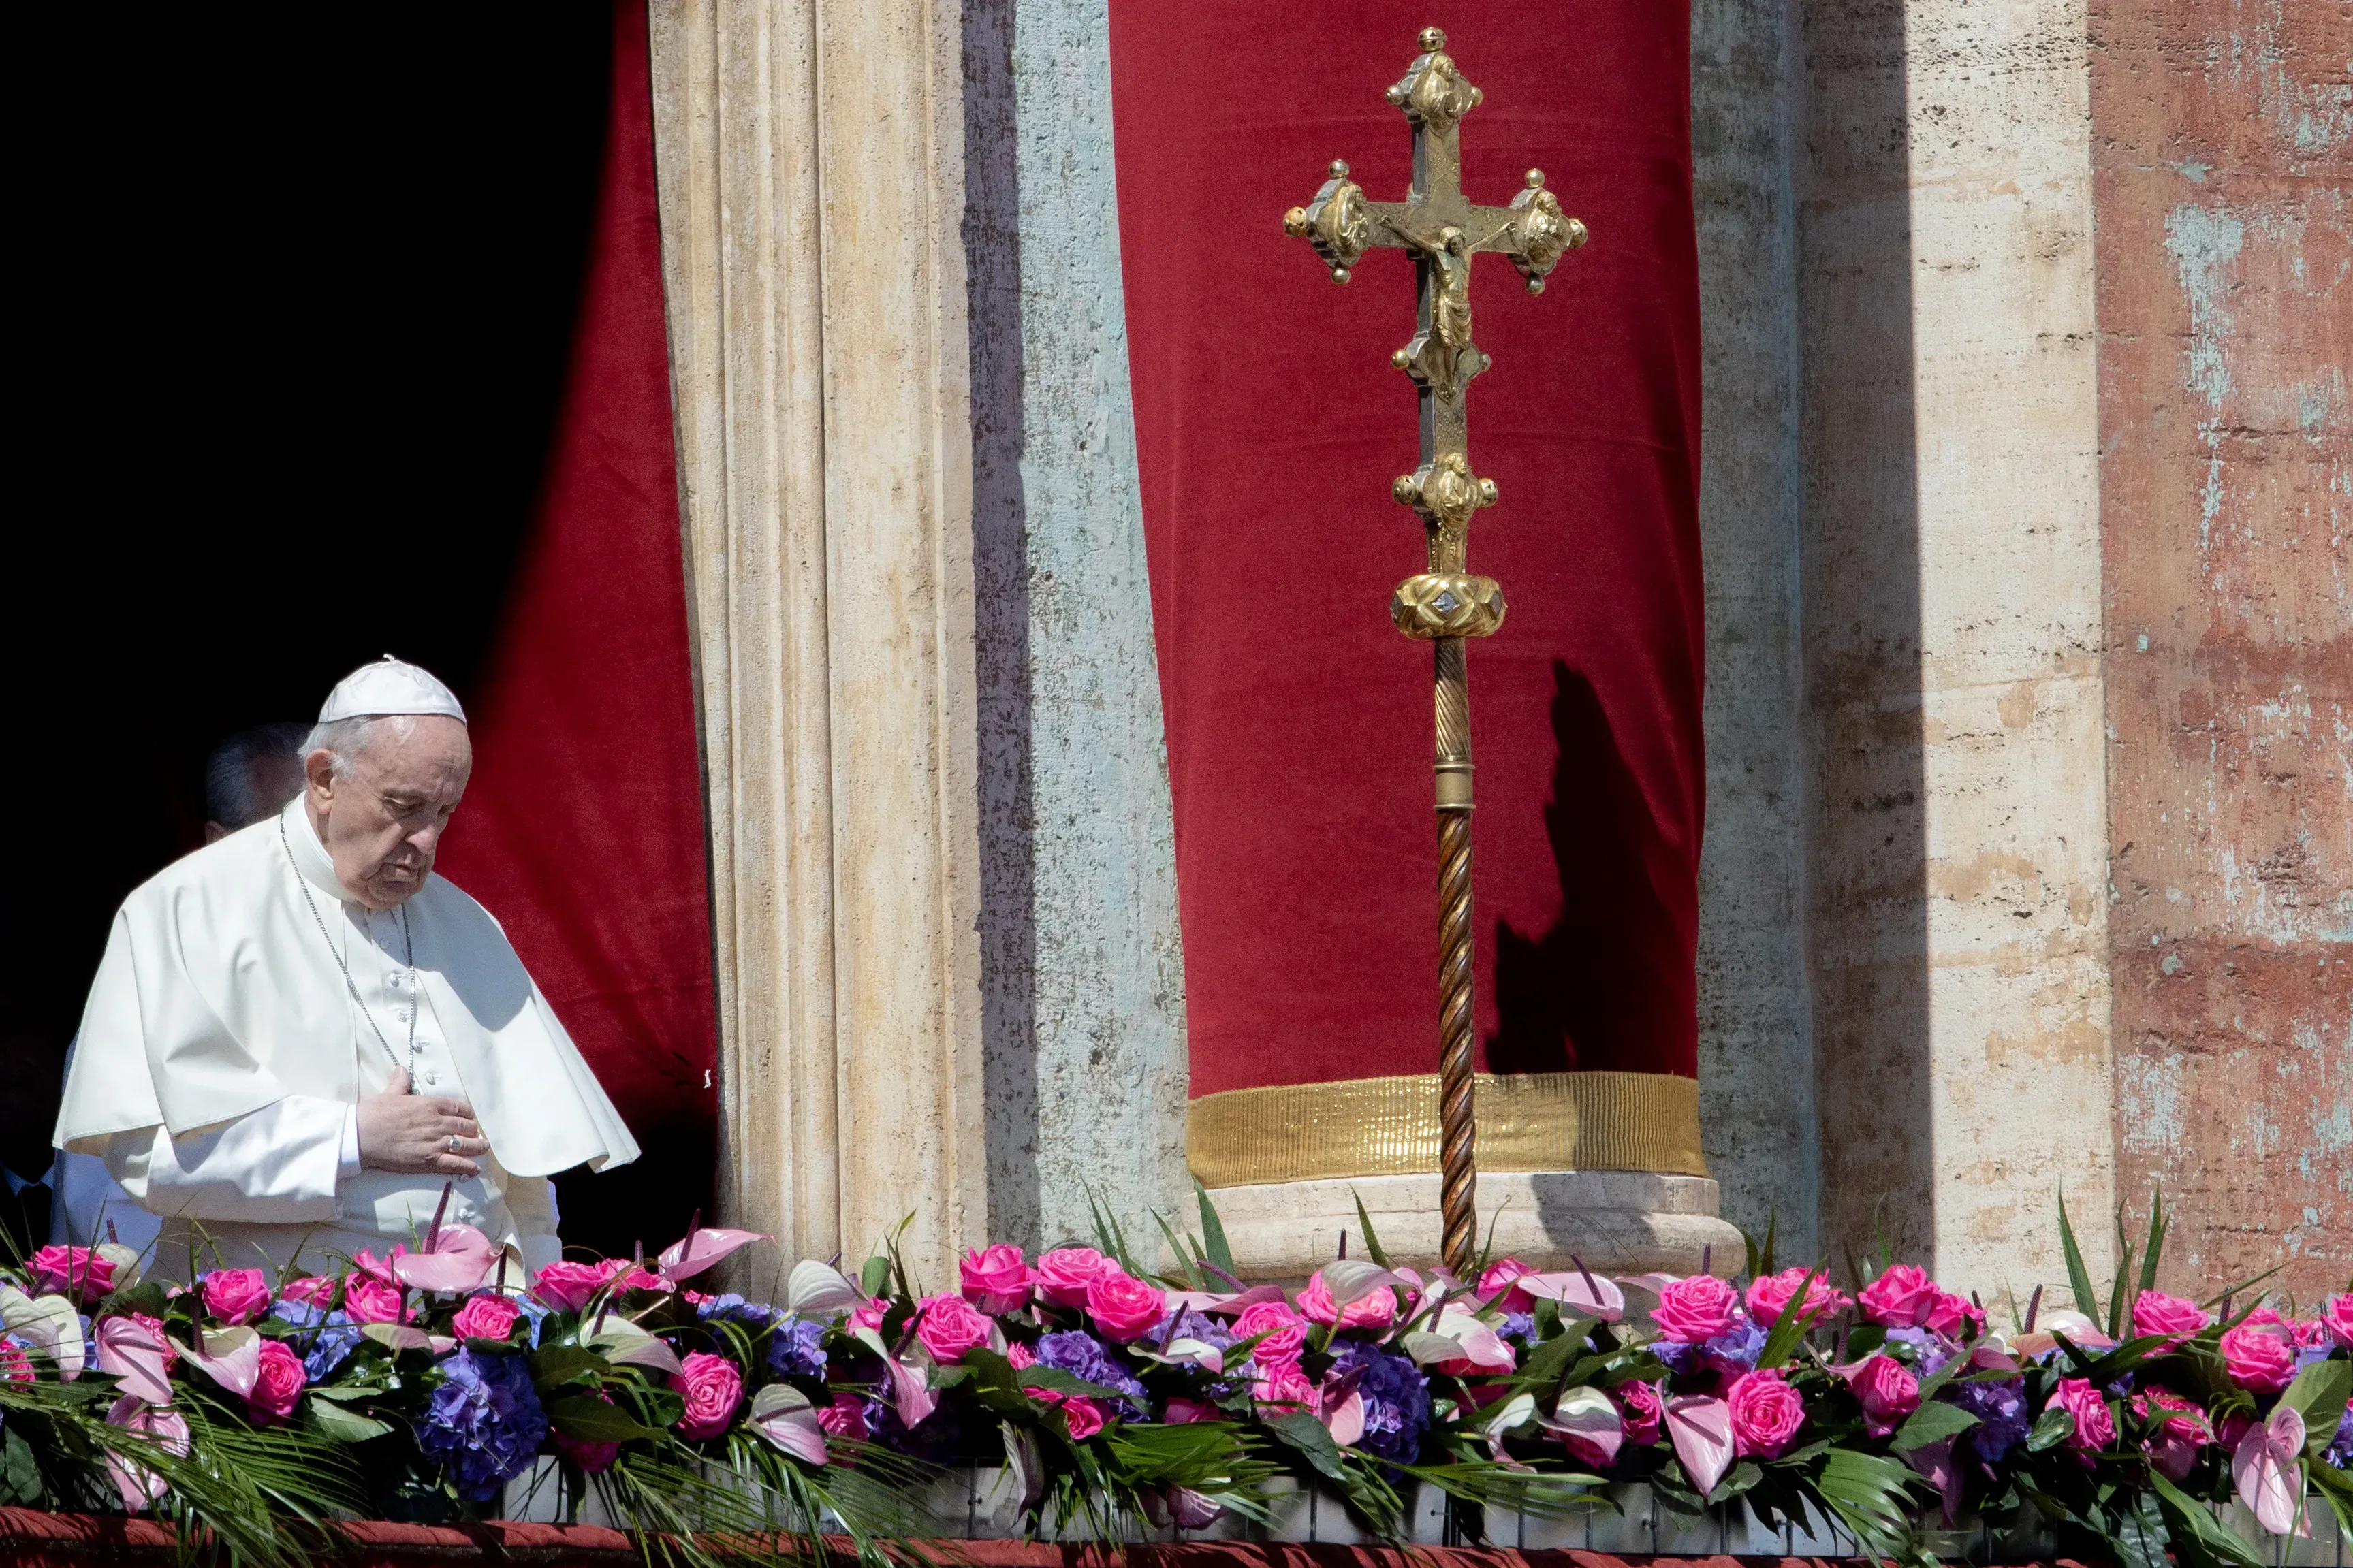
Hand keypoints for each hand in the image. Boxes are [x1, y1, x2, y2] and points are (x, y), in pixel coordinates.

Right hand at [355, 1070, 485, 1175]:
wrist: (361, 1135)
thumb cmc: (373, 1113)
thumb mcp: (389, 1094)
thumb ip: (400, 1083)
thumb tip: (402, 1069)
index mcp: (429, 1104)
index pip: (457, 1108)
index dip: (467, 1113)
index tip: (471, 1117)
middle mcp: (437, 1122)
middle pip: (464, 1126)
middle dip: (473, 1130)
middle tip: (478, 1134)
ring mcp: (435, 1142)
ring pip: (464, 1144)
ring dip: (477, 1146)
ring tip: (483, 1148)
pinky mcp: (429, 1160)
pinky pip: (454, 1163)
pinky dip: (467, 1166)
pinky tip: (475, 1168)